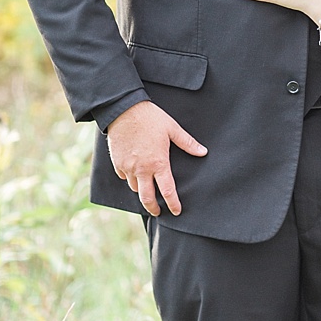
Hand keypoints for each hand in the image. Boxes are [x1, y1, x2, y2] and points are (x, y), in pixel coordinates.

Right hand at [106, 100, 206, 215]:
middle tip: (158, 212)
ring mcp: (127, 167)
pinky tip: (134, 174)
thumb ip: (187, 143)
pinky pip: (123, 177)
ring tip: (147, 189)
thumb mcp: (172, 128)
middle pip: (147, 198)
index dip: (173, 203)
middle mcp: (142, 169)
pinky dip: (129, 178)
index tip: (176, 211)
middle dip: (153, 208)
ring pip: (134, 188)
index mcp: (158, 163)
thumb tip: (203, 152)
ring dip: (141, 190)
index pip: (167, 191)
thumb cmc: (150, 117)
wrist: (123, 109)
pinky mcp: (117, 162)